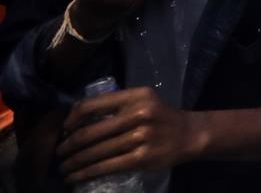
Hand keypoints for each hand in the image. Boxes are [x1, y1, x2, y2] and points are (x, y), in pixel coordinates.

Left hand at [57, 86, 205, 183]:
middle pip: (89, 132)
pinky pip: (106, 167)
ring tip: (63, 168)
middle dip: (68, 146)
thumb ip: (115, 106)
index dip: (71, 119)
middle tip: (58, 153)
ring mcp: (141, 137)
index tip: (64, 130)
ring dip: (73, 163)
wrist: (189, 134)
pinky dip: (86, 173)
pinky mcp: (142, 157)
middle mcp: (138, 114)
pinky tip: (76, 177)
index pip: (92, 105)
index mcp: (135, 96)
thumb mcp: (141, 101)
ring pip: (95, 152)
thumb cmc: (159, 117)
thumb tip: (75, 120)